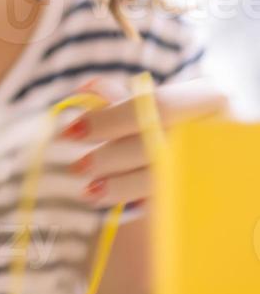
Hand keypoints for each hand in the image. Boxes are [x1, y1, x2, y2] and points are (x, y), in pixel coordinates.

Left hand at [59, 76, 228, 207]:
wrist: (214, 153)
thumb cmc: (179, 120)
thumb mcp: (157, 101)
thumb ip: (120, 95)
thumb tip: (83, 91)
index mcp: (209, 96)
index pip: (156, 105)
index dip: (112, 118)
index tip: (74, 129)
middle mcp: (220, 130)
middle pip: (155, 145)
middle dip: (110, 157)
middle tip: (77, 166)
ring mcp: (217, 166)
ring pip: (161, 179)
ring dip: (118, 185)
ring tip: (89, 189)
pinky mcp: (210, 196)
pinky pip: (166, 201)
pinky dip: (135, 201)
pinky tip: (112, 202)